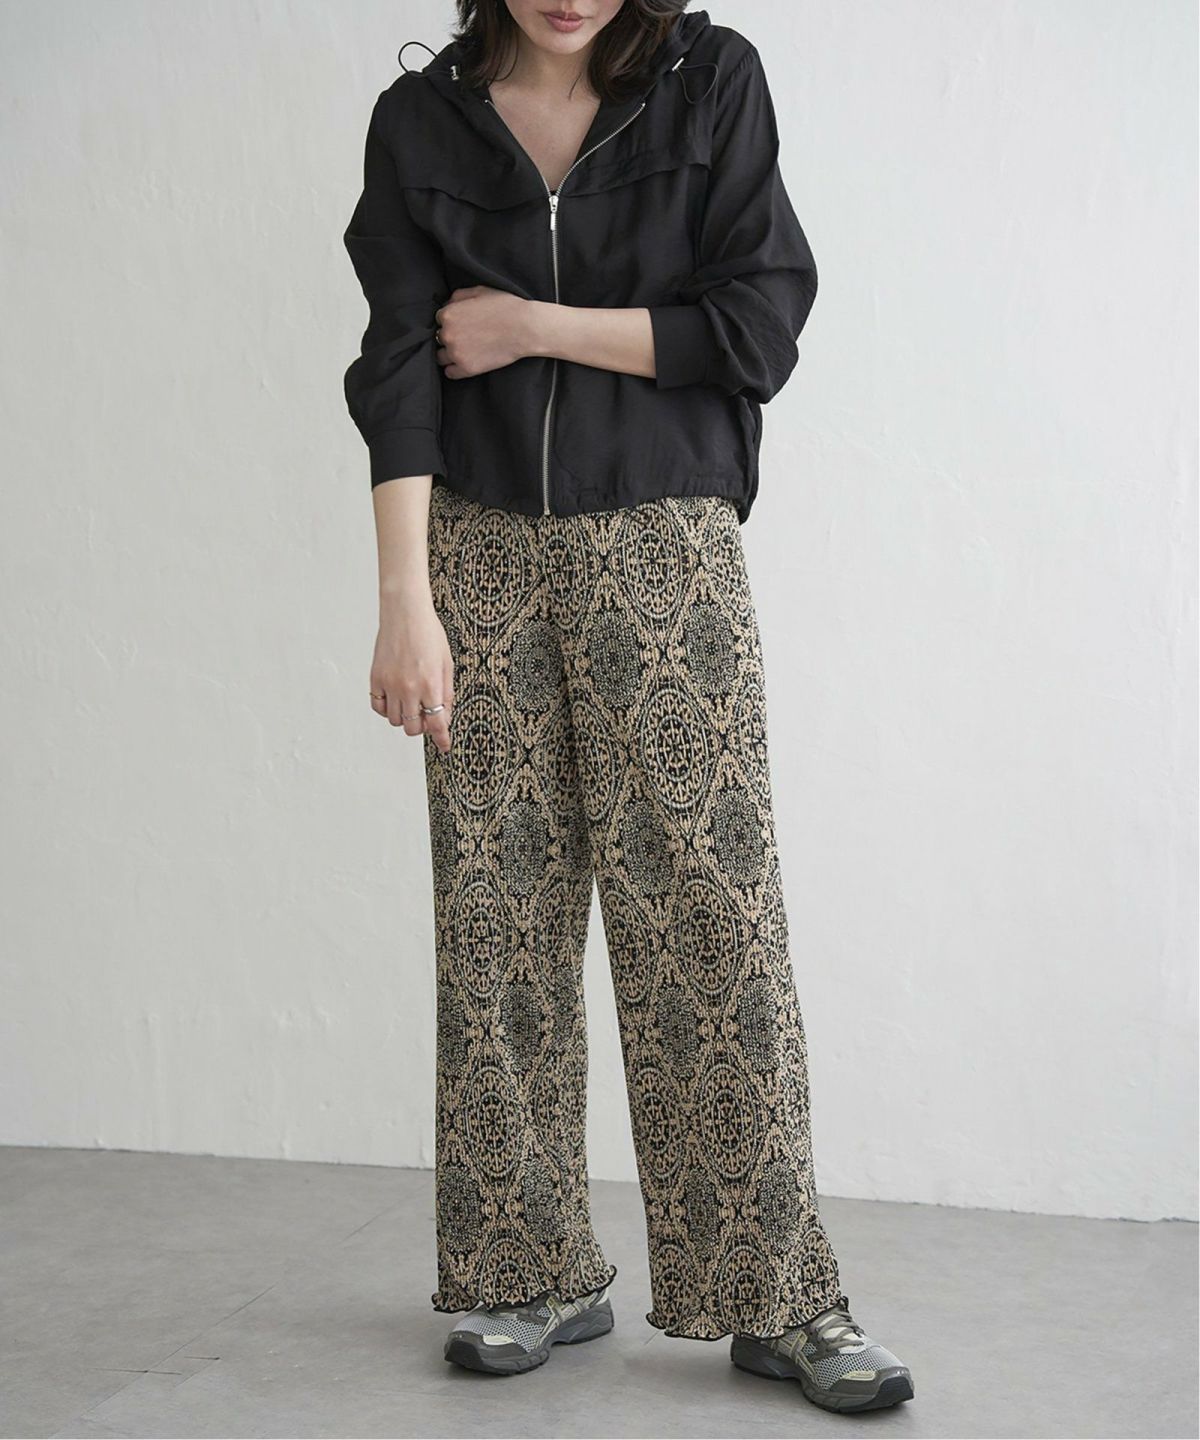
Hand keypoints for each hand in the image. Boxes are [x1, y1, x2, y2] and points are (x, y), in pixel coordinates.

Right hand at [369, 590, 454, 752]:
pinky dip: (386, 709)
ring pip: (395, 721)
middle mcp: (409, 688)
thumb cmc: (428, 633)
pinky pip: (378, 707)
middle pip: (413, 728)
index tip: (444, 746)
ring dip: (404, 718)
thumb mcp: (447, 664)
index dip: (441, 739)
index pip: (436, 723)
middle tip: (426, 716)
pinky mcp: (375, 678)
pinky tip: (394, 700)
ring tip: (410, 704)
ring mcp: (390, 684)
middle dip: (422, 727)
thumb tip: (445, 716)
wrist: (405, 613)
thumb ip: (446, 693)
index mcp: (431, 684)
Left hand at [435, 286, 538, 378]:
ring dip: (450, 354)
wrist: (525, 328)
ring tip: (465, 350)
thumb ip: (458, 296)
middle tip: (466, 336)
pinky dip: (455, 368)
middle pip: (439, 338)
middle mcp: (448, 334)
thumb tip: (447, 304)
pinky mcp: (467, 369)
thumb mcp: (479, 291)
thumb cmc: (505, 306)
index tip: (462, 324)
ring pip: (441, 357)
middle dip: (450, 337)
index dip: (451, 321)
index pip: (439, 319)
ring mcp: (456, 353)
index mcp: (448, 314)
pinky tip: (466, 362)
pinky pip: (450, 373)